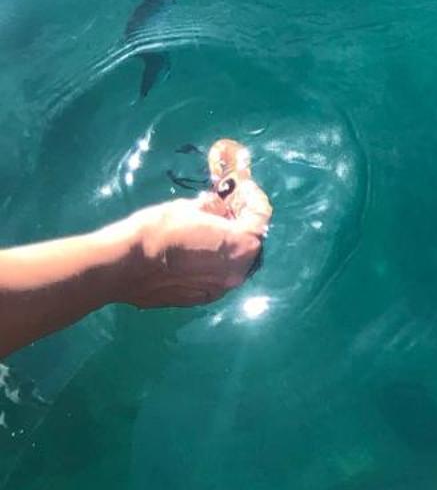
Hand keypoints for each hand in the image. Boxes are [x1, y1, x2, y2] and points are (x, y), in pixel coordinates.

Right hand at [121, 142, 271, 309]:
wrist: (122, 265)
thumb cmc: (158, 230)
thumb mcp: (189, 207)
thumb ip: (213, 208)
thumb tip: (219, 205)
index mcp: (240, 246)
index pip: (260, 218)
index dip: (252, 200)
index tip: (243, 189)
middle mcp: (236, 273)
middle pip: (249, 243)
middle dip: (242, 223)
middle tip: (227, 207)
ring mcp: (218, 290)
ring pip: (233, 262)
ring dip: (228, 245)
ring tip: (210, 228)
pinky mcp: (199, 299)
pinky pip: (216, 276)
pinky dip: (213, 262)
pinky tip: (197, 250)